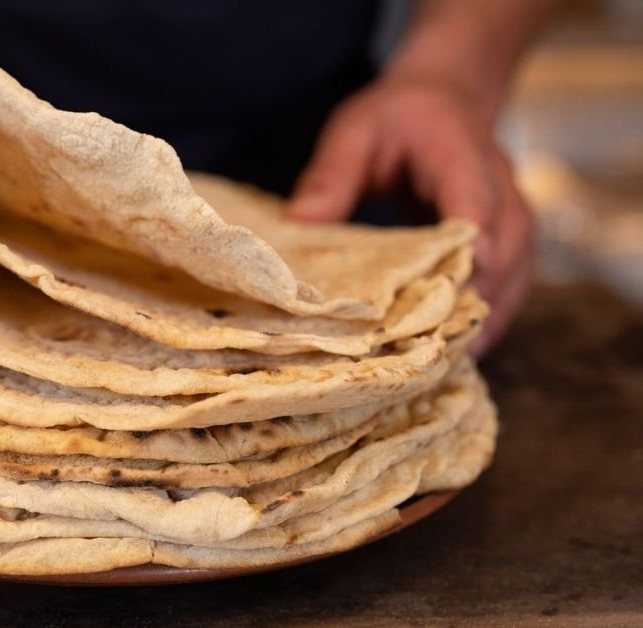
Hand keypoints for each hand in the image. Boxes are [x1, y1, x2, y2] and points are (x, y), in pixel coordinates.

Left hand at [287, 77, 533, 355]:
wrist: (443, 100)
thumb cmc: (394, 117)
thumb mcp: (354, 130)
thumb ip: (331, 175)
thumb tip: (299, 227)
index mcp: (461, 151)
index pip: (474, 197)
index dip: (472, 238)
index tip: (462, 276)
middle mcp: (500, 187)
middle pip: (507, 247)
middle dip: (476, 295)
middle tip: (439, 344)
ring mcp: (511, 217)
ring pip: (515, 274)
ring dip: (486, 317)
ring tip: (450, 362)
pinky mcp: (508, 243)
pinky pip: (508, 284)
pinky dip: (487, 317)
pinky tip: (458, 353)